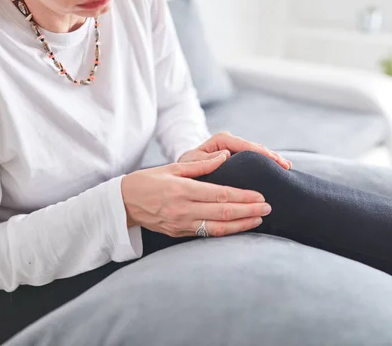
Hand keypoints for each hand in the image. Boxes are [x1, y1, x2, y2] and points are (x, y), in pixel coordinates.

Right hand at [122, 153, 271, 236]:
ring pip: (218, 228)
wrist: (123, 203)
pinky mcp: (180, 233)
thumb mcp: (173, 168)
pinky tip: (240, 227)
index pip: (221, 195)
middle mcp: (184, 210)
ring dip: (242, 224)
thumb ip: (201, 165)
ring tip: (259, 219)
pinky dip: (226, 231)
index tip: (260, 196)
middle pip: (224, 213)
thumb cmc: (148, 181)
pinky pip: (208, 234)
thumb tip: (225, 156)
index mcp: (183, 191)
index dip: (243, 197)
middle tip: (268, 207)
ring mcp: (182, 224)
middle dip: (249, 211)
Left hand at [178, 131, 291, 169]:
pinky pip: (255, 158)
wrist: (184, 171)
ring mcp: (235, 149)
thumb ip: (205, 160)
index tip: (273, 159)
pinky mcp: (238, 156)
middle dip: (270, 155)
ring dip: (272, 159)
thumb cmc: (186, 168)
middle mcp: (230, 142)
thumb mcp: (192, 164)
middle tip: (285, 165)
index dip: (260, 152)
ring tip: (286, 167)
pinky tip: (279, 168)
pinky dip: (267, 163)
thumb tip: (225, 155)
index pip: (244, 144)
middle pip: (254, 147)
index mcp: (221, 140)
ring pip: (257, 152)